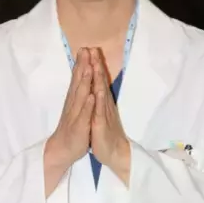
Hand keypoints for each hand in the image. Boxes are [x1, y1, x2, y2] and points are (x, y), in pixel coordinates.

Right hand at [47, 48, 94, 166]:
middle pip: (78, 82)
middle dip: (82, 66)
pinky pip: (84, 115)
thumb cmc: (72, 128)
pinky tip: (91, 96)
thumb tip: (82, 79)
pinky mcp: (80, 126)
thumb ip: (79, 93)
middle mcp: (73, 104)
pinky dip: (87, 105)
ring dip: (84, 81)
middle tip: (85, 50)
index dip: (81, 63)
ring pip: (81, 95)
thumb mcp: (76, 108)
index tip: (85, 48)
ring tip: (88, 68)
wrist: (62, 149)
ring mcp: (76, 114)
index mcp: (74, 99)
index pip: (77, 78)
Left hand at [89, 49, 130, 182]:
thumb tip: (98, 85)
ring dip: (98, 79)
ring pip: (100, 93)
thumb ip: (99, 99)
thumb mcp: (100, 113)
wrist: (115, 153)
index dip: (93, 65)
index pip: (97, 80)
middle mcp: (103, 105)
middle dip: (95, 65)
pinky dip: (97, 102)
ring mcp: (103, 114)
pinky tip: (96, 92)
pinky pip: (99, 113)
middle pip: (99, 82)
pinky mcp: (100, 125)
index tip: (89, 50)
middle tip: (92, 49)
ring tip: (95, 64)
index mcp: (101, 102)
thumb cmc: (105, 133)